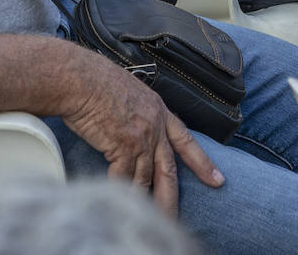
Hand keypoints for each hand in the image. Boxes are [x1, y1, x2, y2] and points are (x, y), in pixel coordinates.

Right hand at [60, 51, 223, 216]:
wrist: (80, 77)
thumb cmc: (95, 80)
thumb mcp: (128, 90)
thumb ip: (137, 111)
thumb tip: (132, 126)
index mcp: (158, 109)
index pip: (185, 139)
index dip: (201, 162)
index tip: (217, 179)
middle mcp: (155, 125)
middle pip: (169, 169)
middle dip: (172, 198)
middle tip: (176, 220)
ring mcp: (142, 136)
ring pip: (147, 179)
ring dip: (145, 201)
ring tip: (146, 220)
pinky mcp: (125, 146)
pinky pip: (125, 178)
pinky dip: (121, 190)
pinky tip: (118, 201)